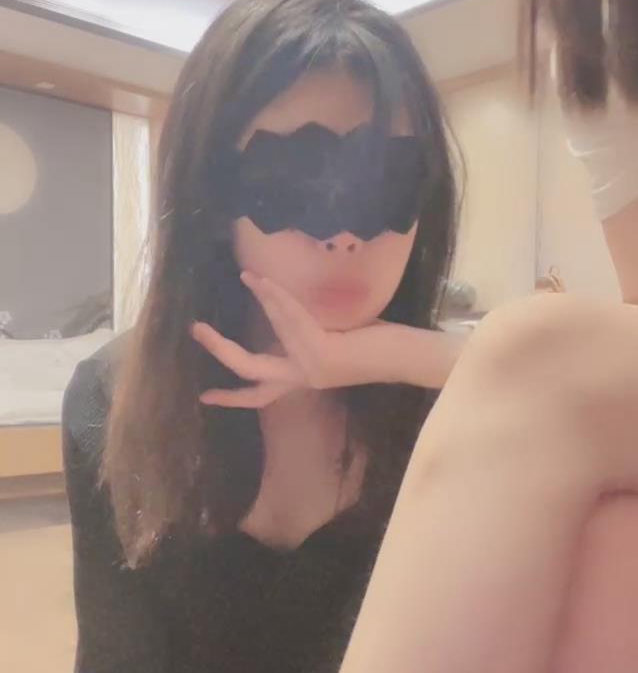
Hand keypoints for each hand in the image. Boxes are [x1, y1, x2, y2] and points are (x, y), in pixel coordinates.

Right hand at [193, 271, 393, 407]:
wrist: (405, 354)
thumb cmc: (375, 344)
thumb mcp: (329, 338)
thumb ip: (301, 333)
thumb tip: (276, 303)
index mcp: (303, 378)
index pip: (261, 395)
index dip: (232, 397)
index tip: (204, 397)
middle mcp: (303, 379)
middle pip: (250, 371)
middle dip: (220, 350)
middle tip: (196, 329)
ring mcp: (309, 368)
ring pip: (273, 331)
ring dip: (260, 300)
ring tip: (247, 276)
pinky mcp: (319, 353)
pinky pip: (289, 319)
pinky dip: (275, 297)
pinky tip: (262, 280)